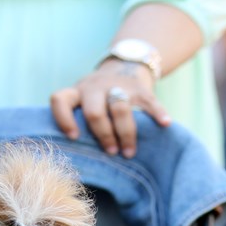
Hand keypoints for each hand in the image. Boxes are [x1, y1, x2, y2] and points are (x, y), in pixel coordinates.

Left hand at [51, 59, 170, 158]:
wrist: (124, 65)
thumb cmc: (98, 99)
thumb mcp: (84, 102)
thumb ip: (80, 121)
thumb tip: (81, 159)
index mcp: (77, 93)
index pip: (60, 100)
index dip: (64, 119)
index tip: (73, 137)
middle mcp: (94, 88)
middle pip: (94, 112)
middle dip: (103, 135)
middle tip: (111, 152)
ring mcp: (118, 86)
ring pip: (119, 108)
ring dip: (125, 133)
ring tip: (128, 152)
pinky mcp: (140, 89)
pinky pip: (150, 102)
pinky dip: (158, 113)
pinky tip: (164, 124)